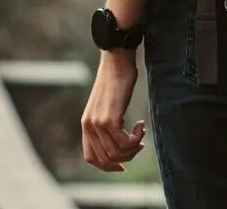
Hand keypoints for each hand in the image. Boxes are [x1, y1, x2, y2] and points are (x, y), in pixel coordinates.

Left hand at [81, 49, 146, 171]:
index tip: (124, 164)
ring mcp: (98, 124)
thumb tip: (118, 139)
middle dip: (126, 157)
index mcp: (86, 125)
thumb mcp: (107, 104)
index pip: (91, 158)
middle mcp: (88, 126)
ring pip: (116, 153)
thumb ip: (106, 122)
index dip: (108, 166)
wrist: (116, 60)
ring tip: (141, 132)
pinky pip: (124, 142)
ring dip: (133, 147)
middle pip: (106, 159)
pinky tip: (141, 125)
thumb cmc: (116, 79)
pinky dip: (136, 139)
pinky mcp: (109, 119)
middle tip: (139, 144)